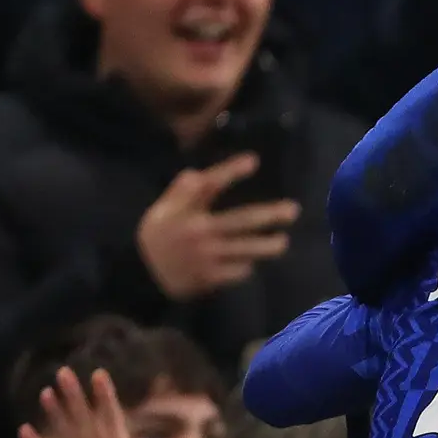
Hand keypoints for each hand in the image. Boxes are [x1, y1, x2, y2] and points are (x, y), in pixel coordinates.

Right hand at [134, 153, 297, 302]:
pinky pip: (238, 270)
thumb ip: (181, 191)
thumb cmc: (158, 237)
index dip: (230, 171)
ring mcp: (207, 256)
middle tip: (293, 210)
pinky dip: (247, 266)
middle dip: (270, 215)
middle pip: (241, 220)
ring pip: (246, 249)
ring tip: (283, 241)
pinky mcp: (211, 277)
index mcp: (185, 211)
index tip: (253, 161)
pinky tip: (253, 261)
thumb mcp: (161, 209)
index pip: (209, 185)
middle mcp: (199, 231)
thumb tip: (199, 173)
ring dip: (268, 245)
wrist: (143, 275)